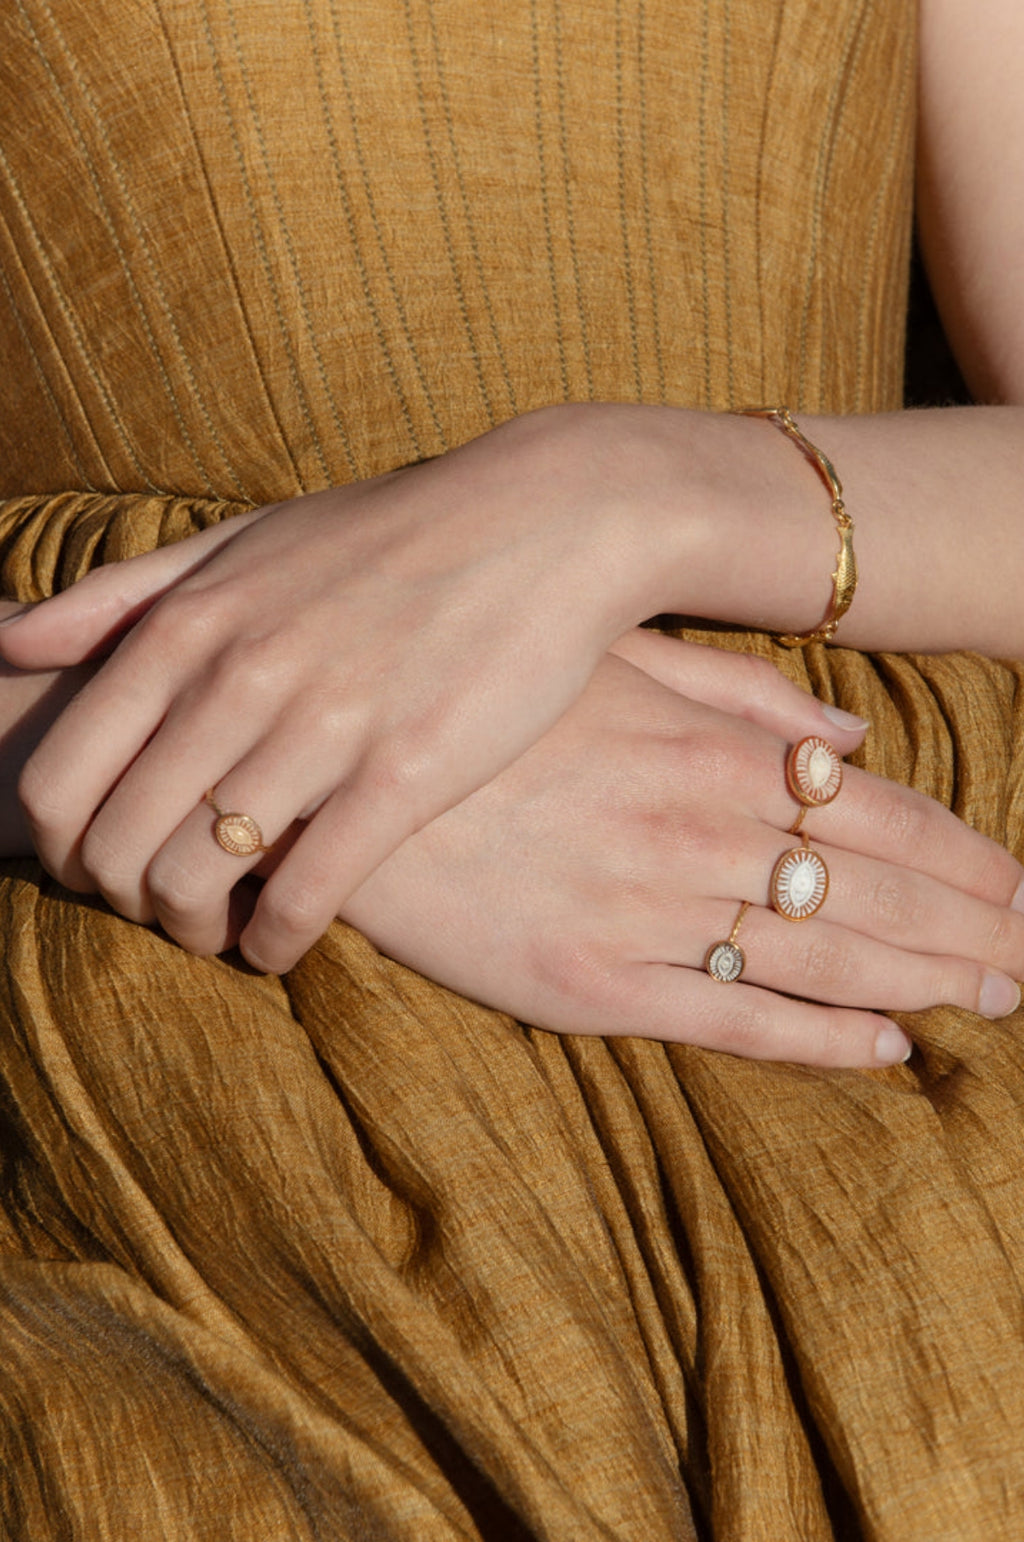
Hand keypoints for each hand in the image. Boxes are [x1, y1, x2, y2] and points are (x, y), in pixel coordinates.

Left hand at [1, 410, 692, 972]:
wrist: (544, 523)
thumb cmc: (388, 538)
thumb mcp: (245, 541)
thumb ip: (126, 594)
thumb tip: (9, 639)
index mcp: (189, 625)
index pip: (63, 776)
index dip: (63, 849)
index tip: (102, 867)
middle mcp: (239, 677)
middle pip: (116, 843)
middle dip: (122, 902)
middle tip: (160, 912)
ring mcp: (322, 727)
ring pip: (196, 879)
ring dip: (193, 931)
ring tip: (220, 934)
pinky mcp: (405, 773)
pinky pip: (306, 893)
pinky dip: (276, 942)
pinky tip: (282, 945)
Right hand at [335, 633, 1023, 1066]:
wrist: (345, 783)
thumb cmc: (484, 708)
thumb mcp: (609, 664)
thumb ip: (737, 693)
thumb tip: (848, 733)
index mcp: (710, 754)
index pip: (879, 817)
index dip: (966, 858)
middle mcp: (698, 834)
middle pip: (874, 893)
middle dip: (971, 929)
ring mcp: (650, 913)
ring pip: (823, 959)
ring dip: (922, 983)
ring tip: (992, 1001)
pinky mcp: (595, 984)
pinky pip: (733, 1020)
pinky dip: (819, 1041)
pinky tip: (884, 1052)